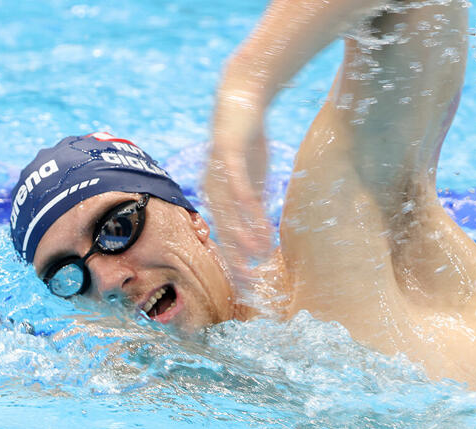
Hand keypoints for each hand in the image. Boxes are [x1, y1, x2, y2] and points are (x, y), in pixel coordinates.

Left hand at [204, 88, 274, 288]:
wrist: (241, 98)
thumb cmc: (246, 140)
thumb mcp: (253, 177)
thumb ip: (254, 205)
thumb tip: (262, 235)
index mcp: (217, 195)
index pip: (225, 234)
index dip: (235, 260)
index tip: (246, 283)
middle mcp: (212, 188)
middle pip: (223, 229)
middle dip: (235, 258)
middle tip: (246, 283)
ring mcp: (218, 172)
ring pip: (229, 212)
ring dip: (242, 235)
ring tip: (255, 258)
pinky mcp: (228, 155)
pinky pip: (237, 184)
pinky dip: (247, 206)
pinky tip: (257, 221)